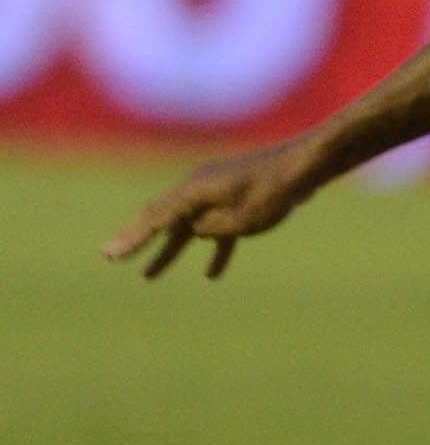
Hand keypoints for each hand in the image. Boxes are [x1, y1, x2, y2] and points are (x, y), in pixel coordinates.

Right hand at [102, 139, 323, 279]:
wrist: (303, 167)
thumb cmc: (273, 191)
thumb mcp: (239, 219)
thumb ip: (210, 228)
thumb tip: (194, 231)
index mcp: (193, 192)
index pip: (154, 218)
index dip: (132, 239)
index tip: (110, 255)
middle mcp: (199, 190)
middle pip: (162, 220)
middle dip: (138, 241)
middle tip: (112, 258)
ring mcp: (216, 194)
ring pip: (188, 228)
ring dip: (171, 252)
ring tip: (149, 277)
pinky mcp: (236, 200)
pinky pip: (218, 229)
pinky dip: (214, 250)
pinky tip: (212, 275)